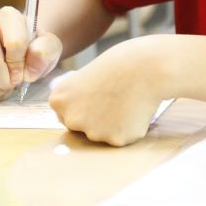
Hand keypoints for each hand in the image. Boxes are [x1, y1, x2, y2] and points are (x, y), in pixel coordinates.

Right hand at [0, 6, 62, 102]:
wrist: (22, 49)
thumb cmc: (36, 46)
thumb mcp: (50, 46)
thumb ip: (45, 52)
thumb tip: (28, 72)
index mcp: (8, 16)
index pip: (14, 45)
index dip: (20, 65)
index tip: (26, 74)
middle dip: (6, 81)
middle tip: (15, 84)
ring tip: (8, 87)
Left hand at [49, 36, 167, 145]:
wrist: (147, 66)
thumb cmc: (119, 65)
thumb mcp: (84, 77)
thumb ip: (76, 99)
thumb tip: (79, 119)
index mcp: (59, 100)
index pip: (66, 114)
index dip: (84, 103)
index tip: (97, 91)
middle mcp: (72, 119)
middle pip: (81, 128)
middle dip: (96, 117)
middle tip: (113, 96)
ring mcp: (93, 132)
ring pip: (102, 134)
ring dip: (113, 123)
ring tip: (125, 100)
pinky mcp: (115, 140)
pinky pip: (121, 137)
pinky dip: (129, 127)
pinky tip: (135, 109)